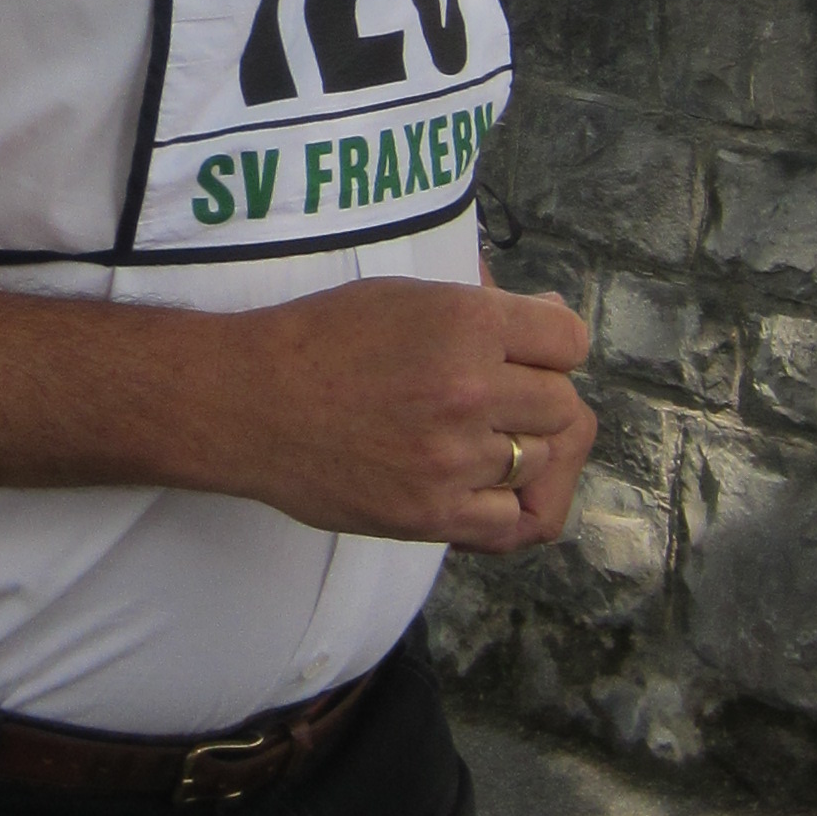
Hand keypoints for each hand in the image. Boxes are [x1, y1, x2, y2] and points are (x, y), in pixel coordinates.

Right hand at [215, 277, 594, 554]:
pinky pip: (511, 520)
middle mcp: (469, 389)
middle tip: (491, 398)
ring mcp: (452, 457)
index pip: (570, 341)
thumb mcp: (404, 295)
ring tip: (466, 437)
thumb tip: (546, 317)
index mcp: (466, 323)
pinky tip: (472, 483)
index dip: (550, 346)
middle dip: (533, 398)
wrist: (246, 403)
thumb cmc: (319, 340)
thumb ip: (480, 307)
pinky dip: (499, 502)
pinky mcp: (430, 513)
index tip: (527, 353)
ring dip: (514, 449)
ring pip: (537, 459)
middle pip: (560, 404)